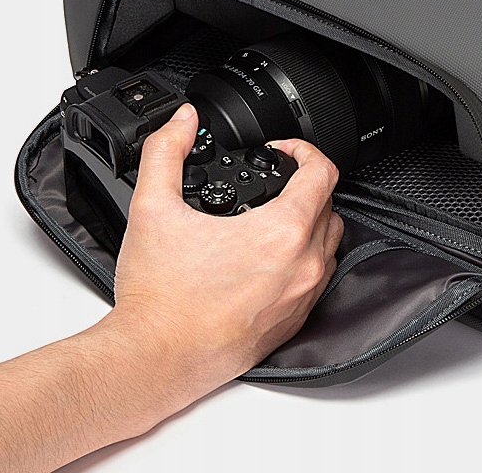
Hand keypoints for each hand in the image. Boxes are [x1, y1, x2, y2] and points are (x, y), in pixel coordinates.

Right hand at [102, 102, 342, 431]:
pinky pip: (318, 278)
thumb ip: (166, 152)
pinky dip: (304, 258)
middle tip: (272, 180)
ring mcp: (303, 297)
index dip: (303, 150)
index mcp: (281, 233)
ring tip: (271, 214)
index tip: (281, 151)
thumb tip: (183, 121)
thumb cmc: (159, 297)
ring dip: (309, 220)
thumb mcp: (152, 207)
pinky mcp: (295, 323)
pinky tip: (268, 257)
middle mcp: (303, 266)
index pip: (322, 172)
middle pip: (329, 205)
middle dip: (304, 183)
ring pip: (329, 242)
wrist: (154, 360)